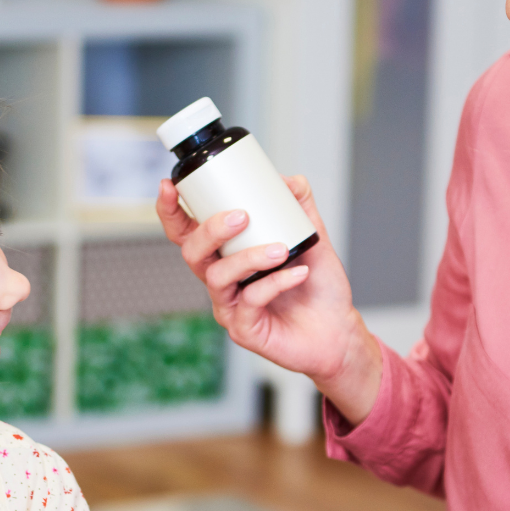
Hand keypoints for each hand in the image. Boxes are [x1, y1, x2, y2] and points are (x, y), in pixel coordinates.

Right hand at [156, 175, 381, 424]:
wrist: (339, 330)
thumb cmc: (319, 288)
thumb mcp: (312, 238)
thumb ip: (300, 207)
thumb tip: (288, 179)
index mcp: (227, 257)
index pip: (187, 233)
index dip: (171, 211)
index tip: (170, 186)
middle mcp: (222, 282)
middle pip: (192, 253)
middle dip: (210, 230)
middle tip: (241, 216)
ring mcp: (230, 308)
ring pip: (218, 277)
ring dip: (248, 257)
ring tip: (281, 249)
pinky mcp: (245, 331)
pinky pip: (251, 301)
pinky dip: (275, 283)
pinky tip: (299, 273)